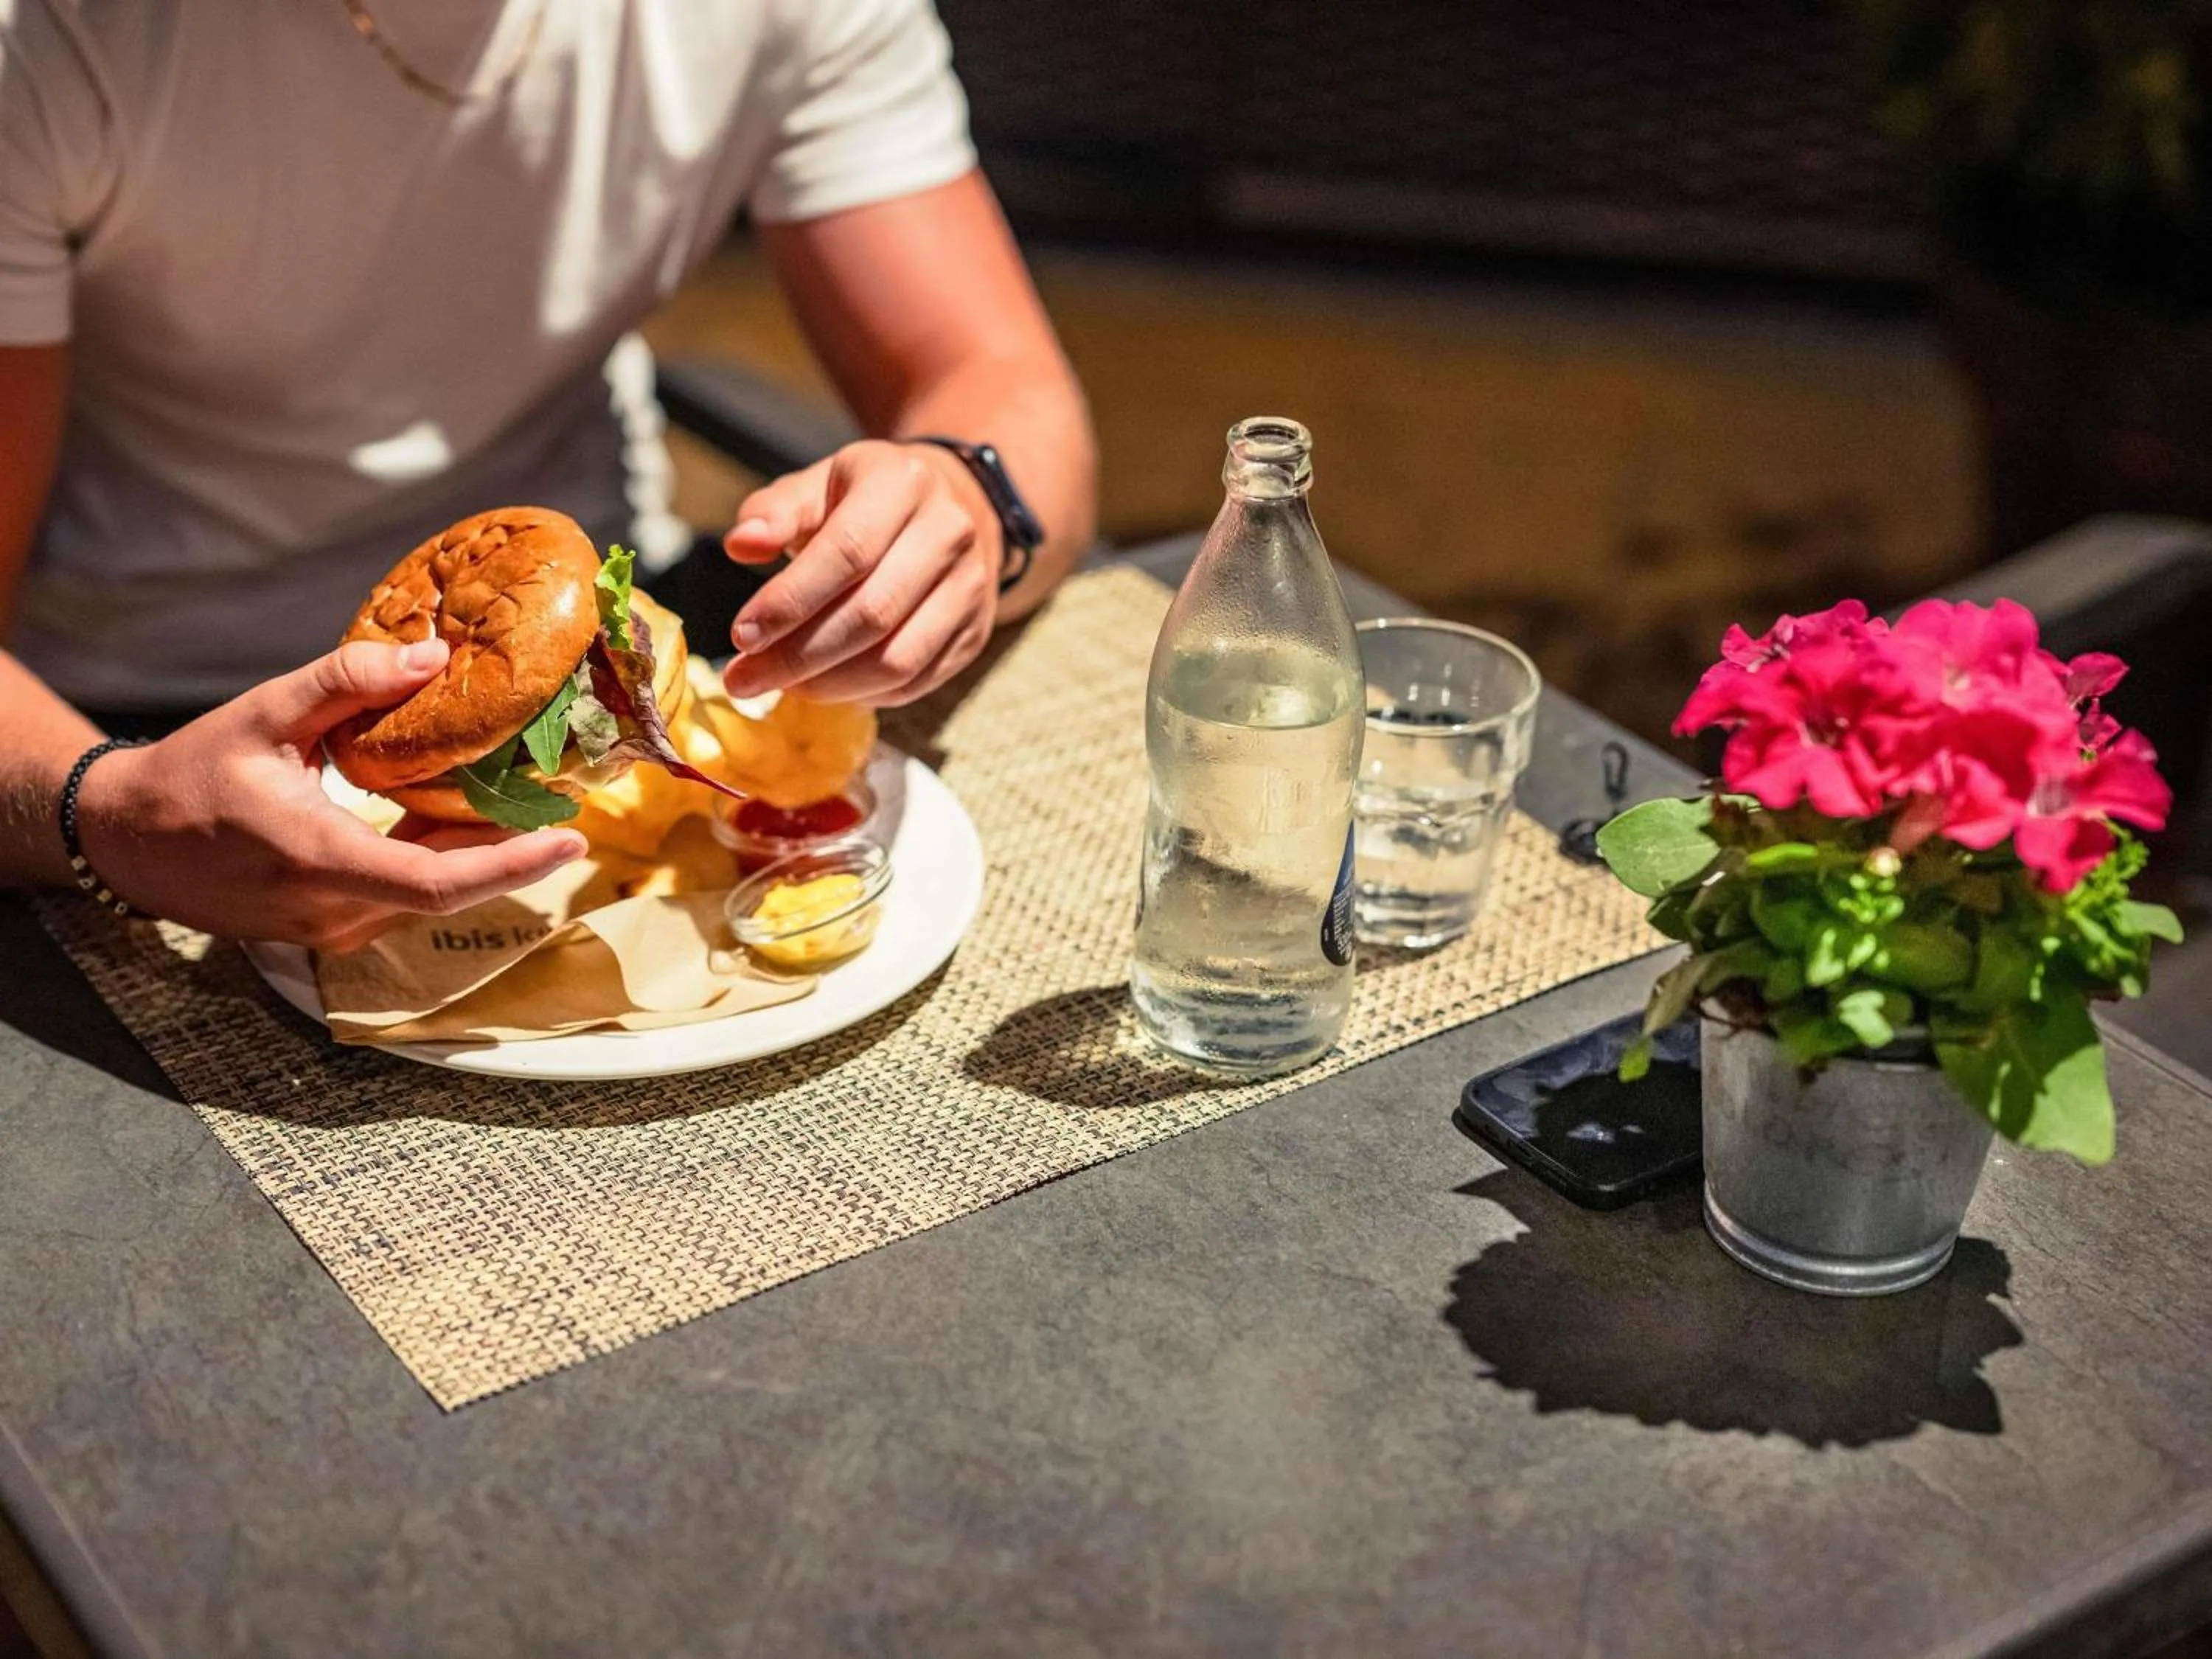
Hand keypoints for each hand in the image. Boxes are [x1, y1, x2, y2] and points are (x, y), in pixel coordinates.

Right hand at [74, 639, 587, 951]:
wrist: (129, 841)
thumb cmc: (191, 773)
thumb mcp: (263, 712)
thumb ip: (346, 680)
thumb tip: (434, 656)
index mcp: (317, 859)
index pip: (436, 883)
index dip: (512, 865)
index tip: (572, 839)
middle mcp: (332, 910)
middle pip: (449, 887)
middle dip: (514, 849)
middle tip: (568, 804)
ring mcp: (332, 928)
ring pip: (430, 894)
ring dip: (482, 854)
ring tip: (534, 804)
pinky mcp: (331, 928)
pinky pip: (405, 896)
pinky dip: (444, 859)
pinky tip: (472, 818)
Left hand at [721, 439, 1000, 706]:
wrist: (953, 509)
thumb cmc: (867, 502)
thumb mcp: (818, 487)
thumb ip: (774, 511)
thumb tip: (741, 545)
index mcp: (902, 483)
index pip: (846, 553)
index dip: (790, 601)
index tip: (741, 636)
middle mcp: (949, 533)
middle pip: (871, 614)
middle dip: (798, 656)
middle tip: (744, 679)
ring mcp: (971, 587)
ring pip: (897, 659)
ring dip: (829, 685)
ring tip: (781, 687)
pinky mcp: (975, 633)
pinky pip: (916, 681)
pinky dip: (863, 694)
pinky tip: (824, 687)